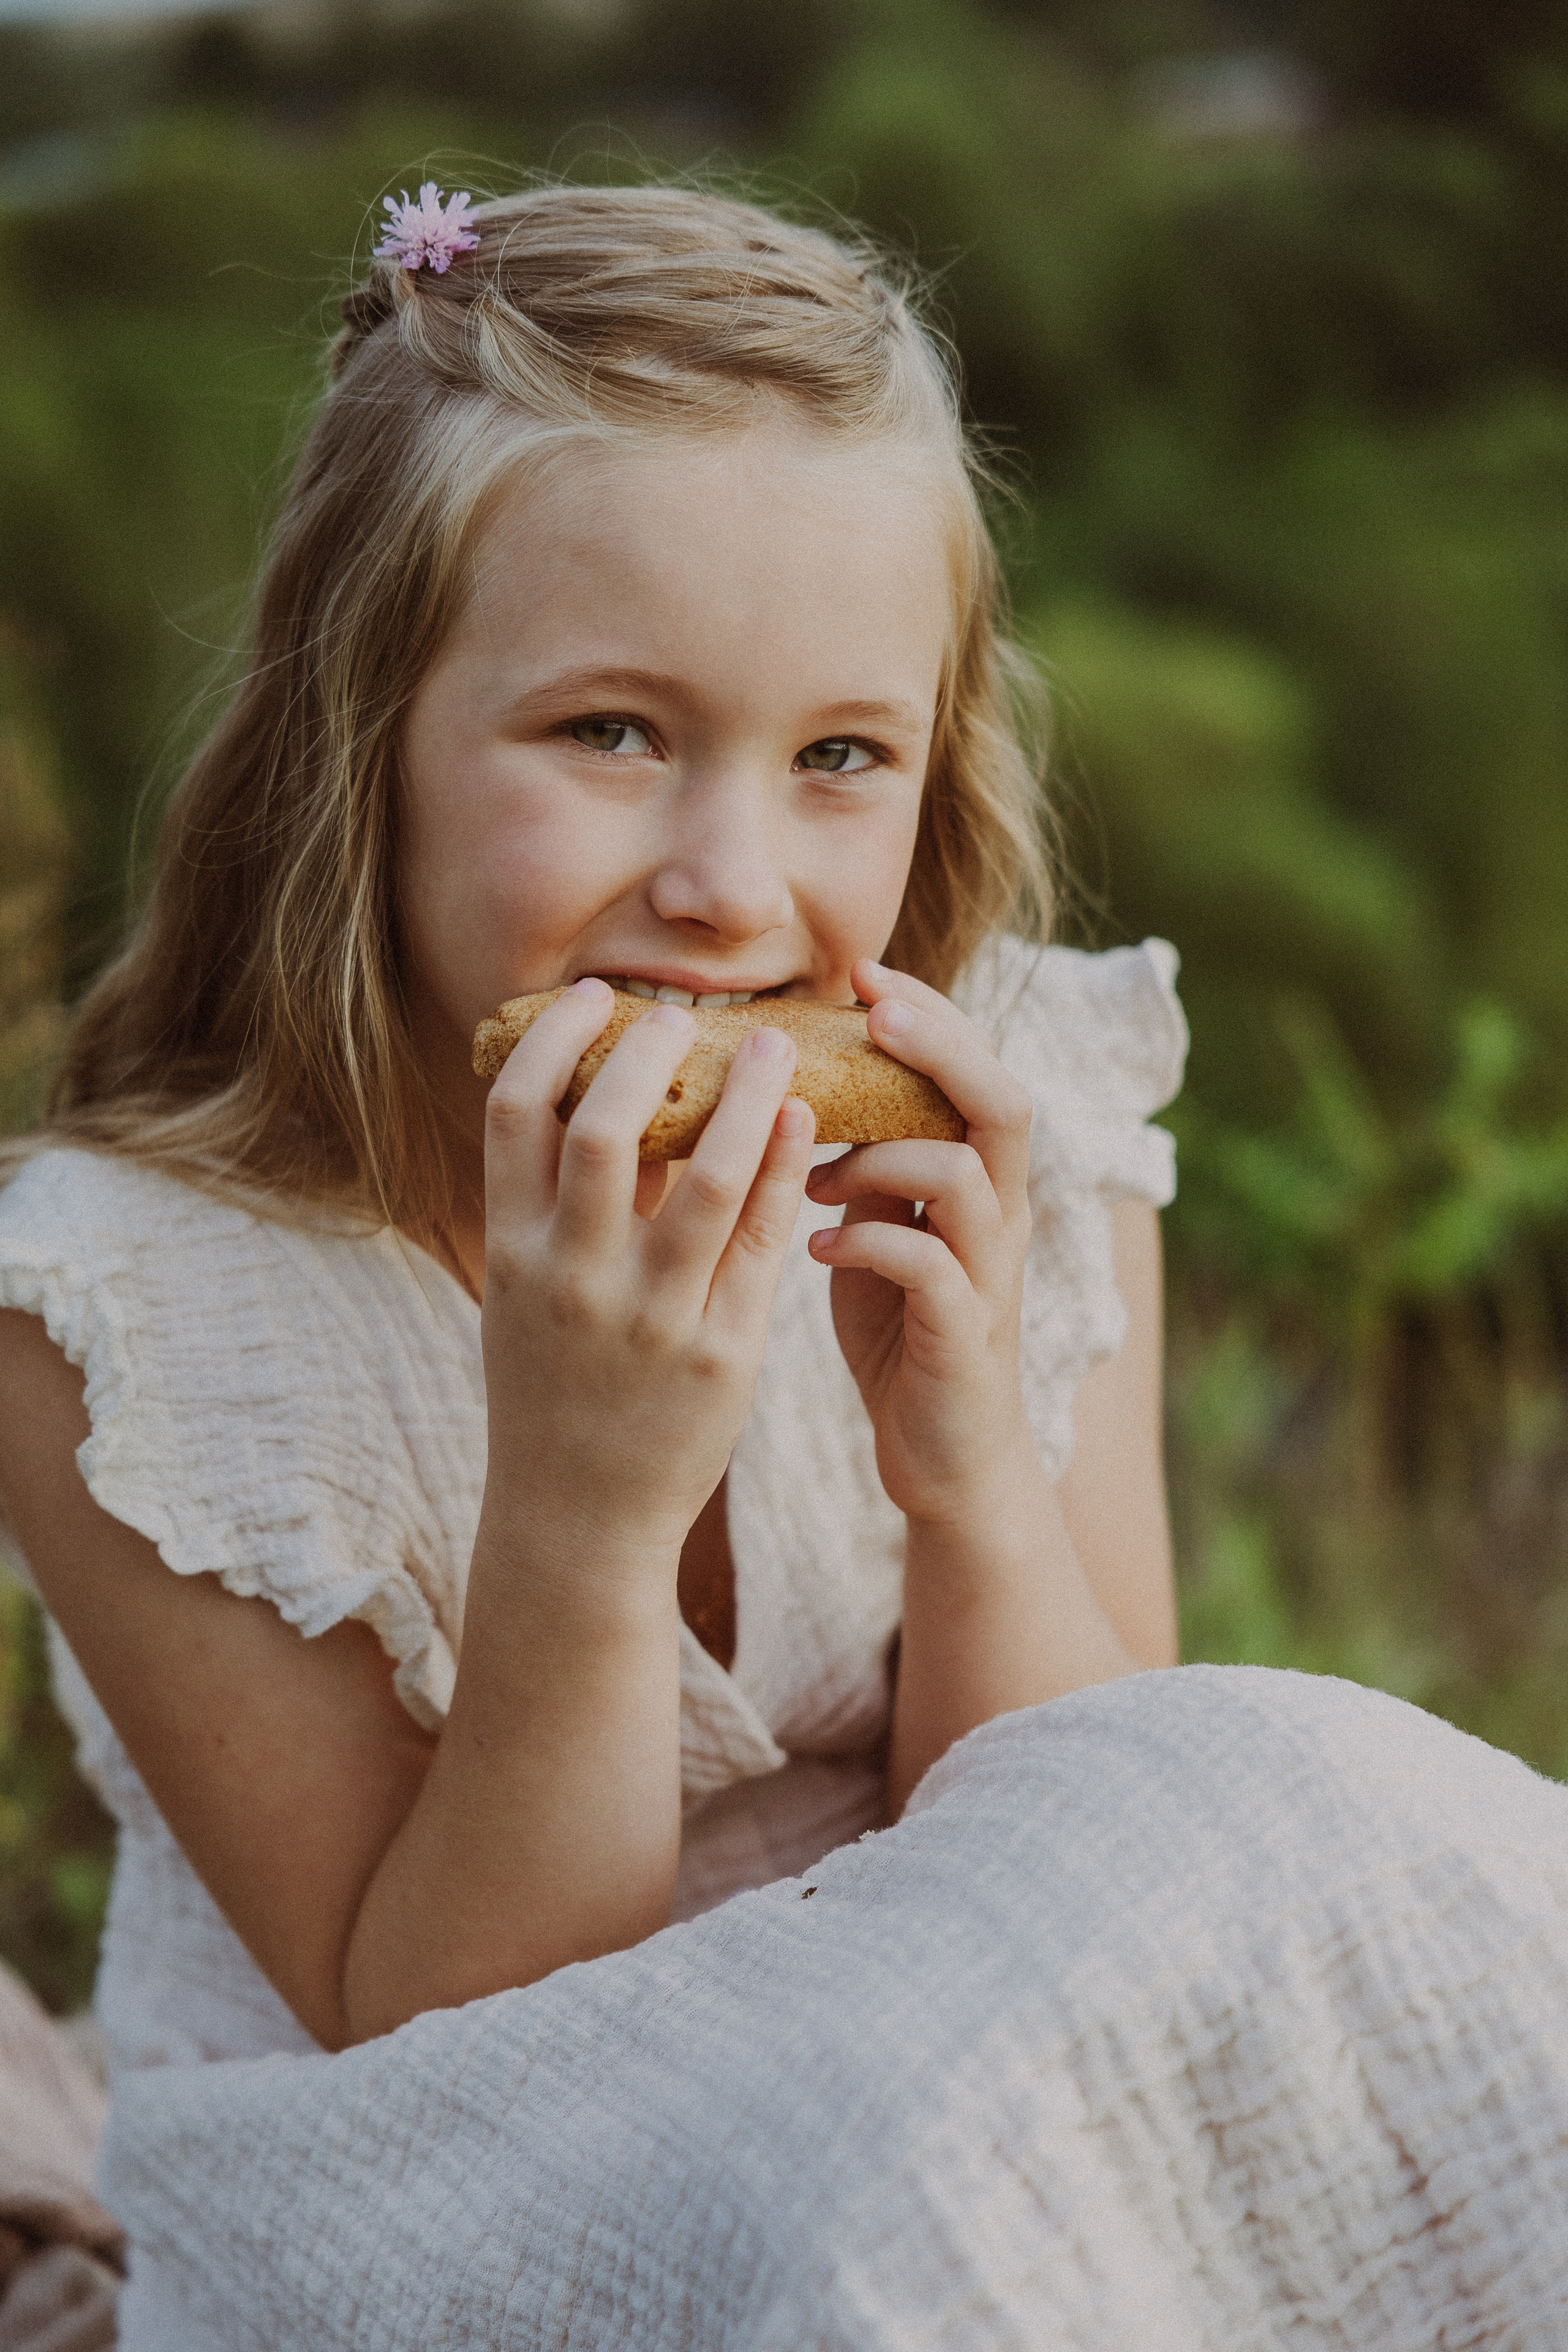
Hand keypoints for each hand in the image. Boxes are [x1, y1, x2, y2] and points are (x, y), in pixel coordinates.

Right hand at [480, 980, 814, 1586]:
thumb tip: (611, 1086)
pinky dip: (787, 1172)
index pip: (515, 1112)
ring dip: (747, 1097)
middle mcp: (574, 1280)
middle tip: (686, 1010)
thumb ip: (559, 1201)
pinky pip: (766, 1242)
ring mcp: (651, 1320)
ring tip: (777, 1046)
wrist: (579, 1518)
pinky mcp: (723, 1356)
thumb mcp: (527, 1291)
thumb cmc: (553, 1385)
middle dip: (649, 1053)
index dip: (555, 1039)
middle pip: (606, 1127)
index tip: (597, 997)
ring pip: (710, 1178)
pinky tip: (806, 1124)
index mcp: (513, 1253)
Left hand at [804, 960, 1035, 1525]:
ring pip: (965, 1175)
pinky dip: (868, 1242)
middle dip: (938, 1047)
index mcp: (981, 1179)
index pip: (977, 1068)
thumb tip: (788, 1082)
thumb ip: (862, 1158)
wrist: (948, 1457)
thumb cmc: (901, 1329)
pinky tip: (818, 1245)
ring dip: (880, 1156)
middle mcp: (1001, 1215)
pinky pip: (928, 1267)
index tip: (860, 972)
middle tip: (871, 1015)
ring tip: (813, 1172)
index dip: (931, 1012)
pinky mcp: (964, 1334)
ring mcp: (989, 1274)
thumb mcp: (879, 1224)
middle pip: (1001, 1100)